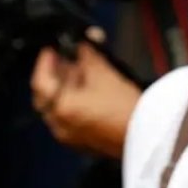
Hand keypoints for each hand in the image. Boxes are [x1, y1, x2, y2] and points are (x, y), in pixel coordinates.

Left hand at [31, 41, 141, 158]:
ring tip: (80, 71)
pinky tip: (89, 90)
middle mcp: (60, 126)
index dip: (45, 61)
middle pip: (46, 96)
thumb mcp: (104, 73)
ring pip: (58, 107)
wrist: (147, 135)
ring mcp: (70, 137)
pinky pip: (69, 119)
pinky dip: (73, 103)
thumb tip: (81, 45)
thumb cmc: (126, 109)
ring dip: (65, 88)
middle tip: (64, 58)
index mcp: (61, 109)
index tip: (51, 49)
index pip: (40, 81)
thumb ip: (86, 54)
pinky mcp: (83, 142)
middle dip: (55, 74)